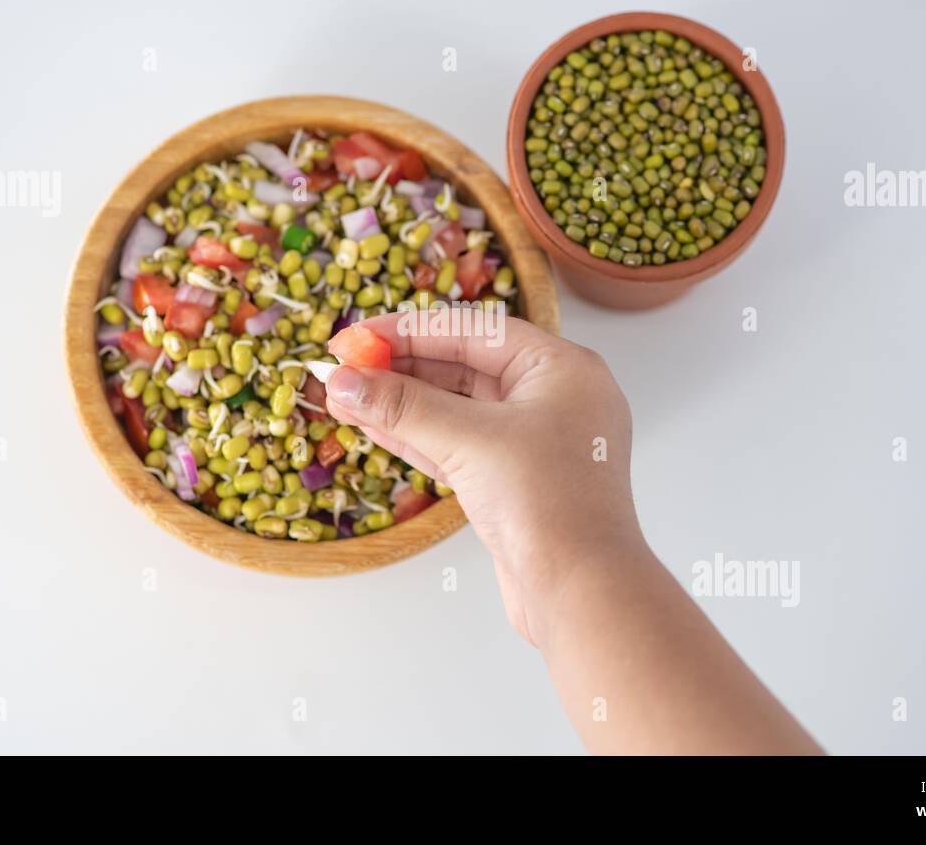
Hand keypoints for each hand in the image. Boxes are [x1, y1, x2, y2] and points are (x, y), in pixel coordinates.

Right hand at [324, 311, 644, 644]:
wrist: (582, 593)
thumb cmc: (550, 505)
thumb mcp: (470, 441)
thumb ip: (404, 406)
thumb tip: (345, 380)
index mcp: (562, 369)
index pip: (475, 331)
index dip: (409, 331)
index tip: (357, 338)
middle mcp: (554, 399)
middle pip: (463, 366)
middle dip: (400, 368)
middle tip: (343, 367)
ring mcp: (534, 444)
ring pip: (456, 409)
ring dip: (400, 404)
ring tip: (344, 395)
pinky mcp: (514, 483)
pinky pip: (458, 445)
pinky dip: (415, 436)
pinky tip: (371, 426)